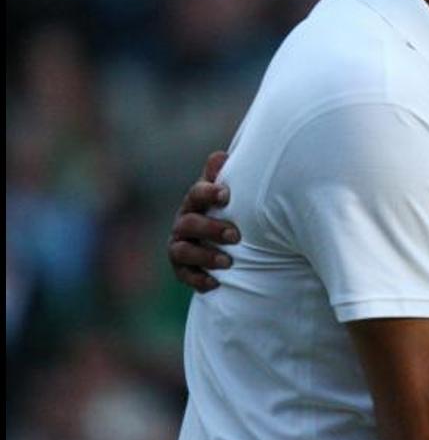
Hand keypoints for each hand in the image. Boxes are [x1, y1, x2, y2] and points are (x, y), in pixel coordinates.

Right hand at [168, 150, 238, 291]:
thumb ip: (222, 175)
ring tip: (228, 262)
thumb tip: (221, 156)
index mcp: (195, 201)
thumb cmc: (227, 209)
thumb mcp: (226, 192)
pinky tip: (216, 283)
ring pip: (182, 251)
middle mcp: (183, 223)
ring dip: (205, 256)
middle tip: (236, 236)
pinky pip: (184, 276)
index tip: (226, 194)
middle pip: (189, 224)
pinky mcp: (181, 268)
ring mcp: (180, 246)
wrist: (223, 240)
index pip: (196, 194)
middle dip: (211, 229)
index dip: (208, 193)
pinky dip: (198, 280)